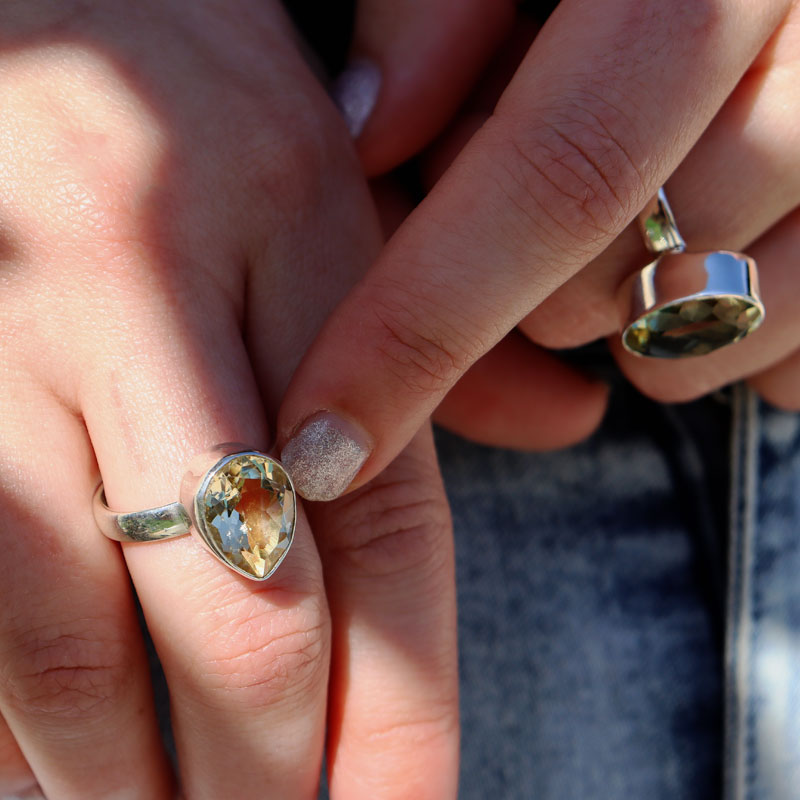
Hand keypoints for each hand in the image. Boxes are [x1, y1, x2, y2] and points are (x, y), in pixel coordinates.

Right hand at [0, 3, 456, 797]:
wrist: (36, 10)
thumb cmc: (199, 105)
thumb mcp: (338, 186)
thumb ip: (442, 333)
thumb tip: (569, 427)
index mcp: (291, 231)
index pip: (380, 523)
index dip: (400, 711)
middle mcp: (138, 289)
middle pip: (237, 611)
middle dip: (267, 774)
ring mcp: (0, 340)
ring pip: (67, 639)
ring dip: (127, 779)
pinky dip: (14, 716)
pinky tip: (59, 764)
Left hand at [278, 0, 799, 493]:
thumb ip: (435, 4)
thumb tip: (371, 127)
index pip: (554, 175)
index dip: (423, 323)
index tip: (328, 438)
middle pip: (623, 277)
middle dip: (529, 291)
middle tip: (522, 222)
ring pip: (711, 334)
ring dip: (627, 321)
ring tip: (626, 241)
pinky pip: (796, 363)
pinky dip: (727, 343)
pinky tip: (709, 269)